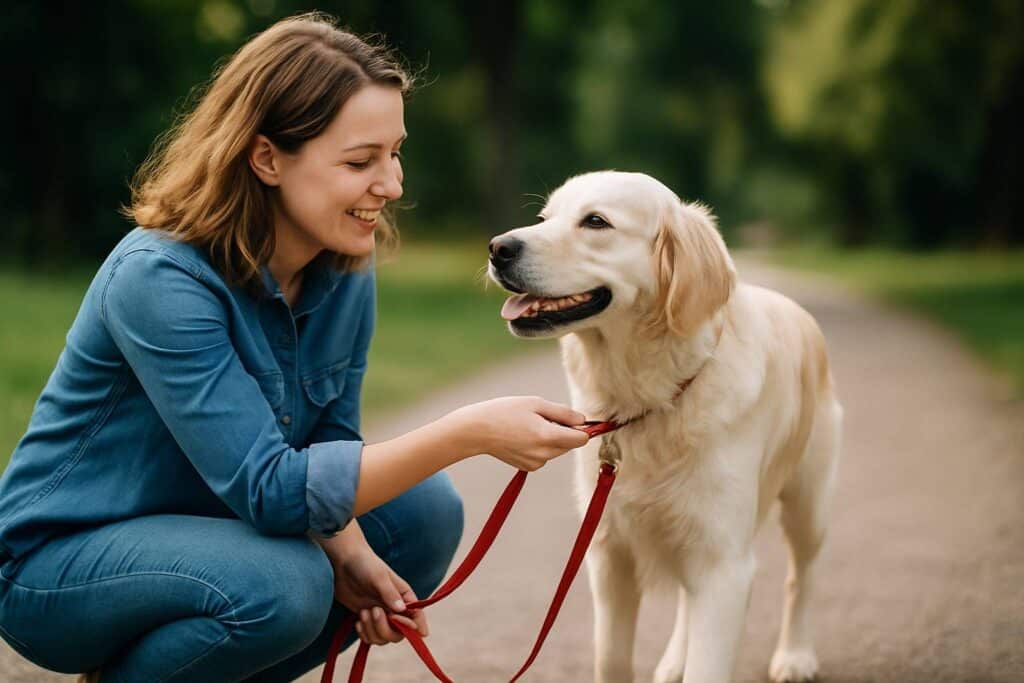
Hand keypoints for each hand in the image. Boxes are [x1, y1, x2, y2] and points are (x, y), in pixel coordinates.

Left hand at [330, 545, 428, 645]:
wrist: (344, 562)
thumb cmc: (366, 565)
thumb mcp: (379, 577)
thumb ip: (389, 594)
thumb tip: (402, 610)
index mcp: (405, 597)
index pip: (417, 618)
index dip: (411, 626)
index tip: (394, 618)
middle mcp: (395, 610)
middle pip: (399, 634)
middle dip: (385, 628)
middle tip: (373, 610)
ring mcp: (381, 616)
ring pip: (383, 638)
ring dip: (372, 630)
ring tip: (364, 612)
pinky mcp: (367, 620)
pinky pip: (370, 638)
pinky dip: (364, 634)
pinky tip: (358, 621)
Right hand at [447, 396, 589, 470]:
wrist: (477, 431)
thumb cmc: (504, 411)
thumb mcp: (535, 403)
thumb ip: (563, 413)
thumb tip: (583, 421)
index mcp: (547, 436)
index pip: (581, 439)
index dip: (582, 428)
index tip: (575, 420)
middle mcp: (544, 454)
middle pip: (570, 444)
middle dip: (564, 431)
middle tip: (541, 417)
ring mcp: (536, 463)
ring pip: (557, 450)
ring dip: (552, 438)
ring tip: (529, 425)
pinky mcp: (529, 467)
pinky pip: (545, 455)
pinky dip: (540, 446)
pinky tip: (523, 436)